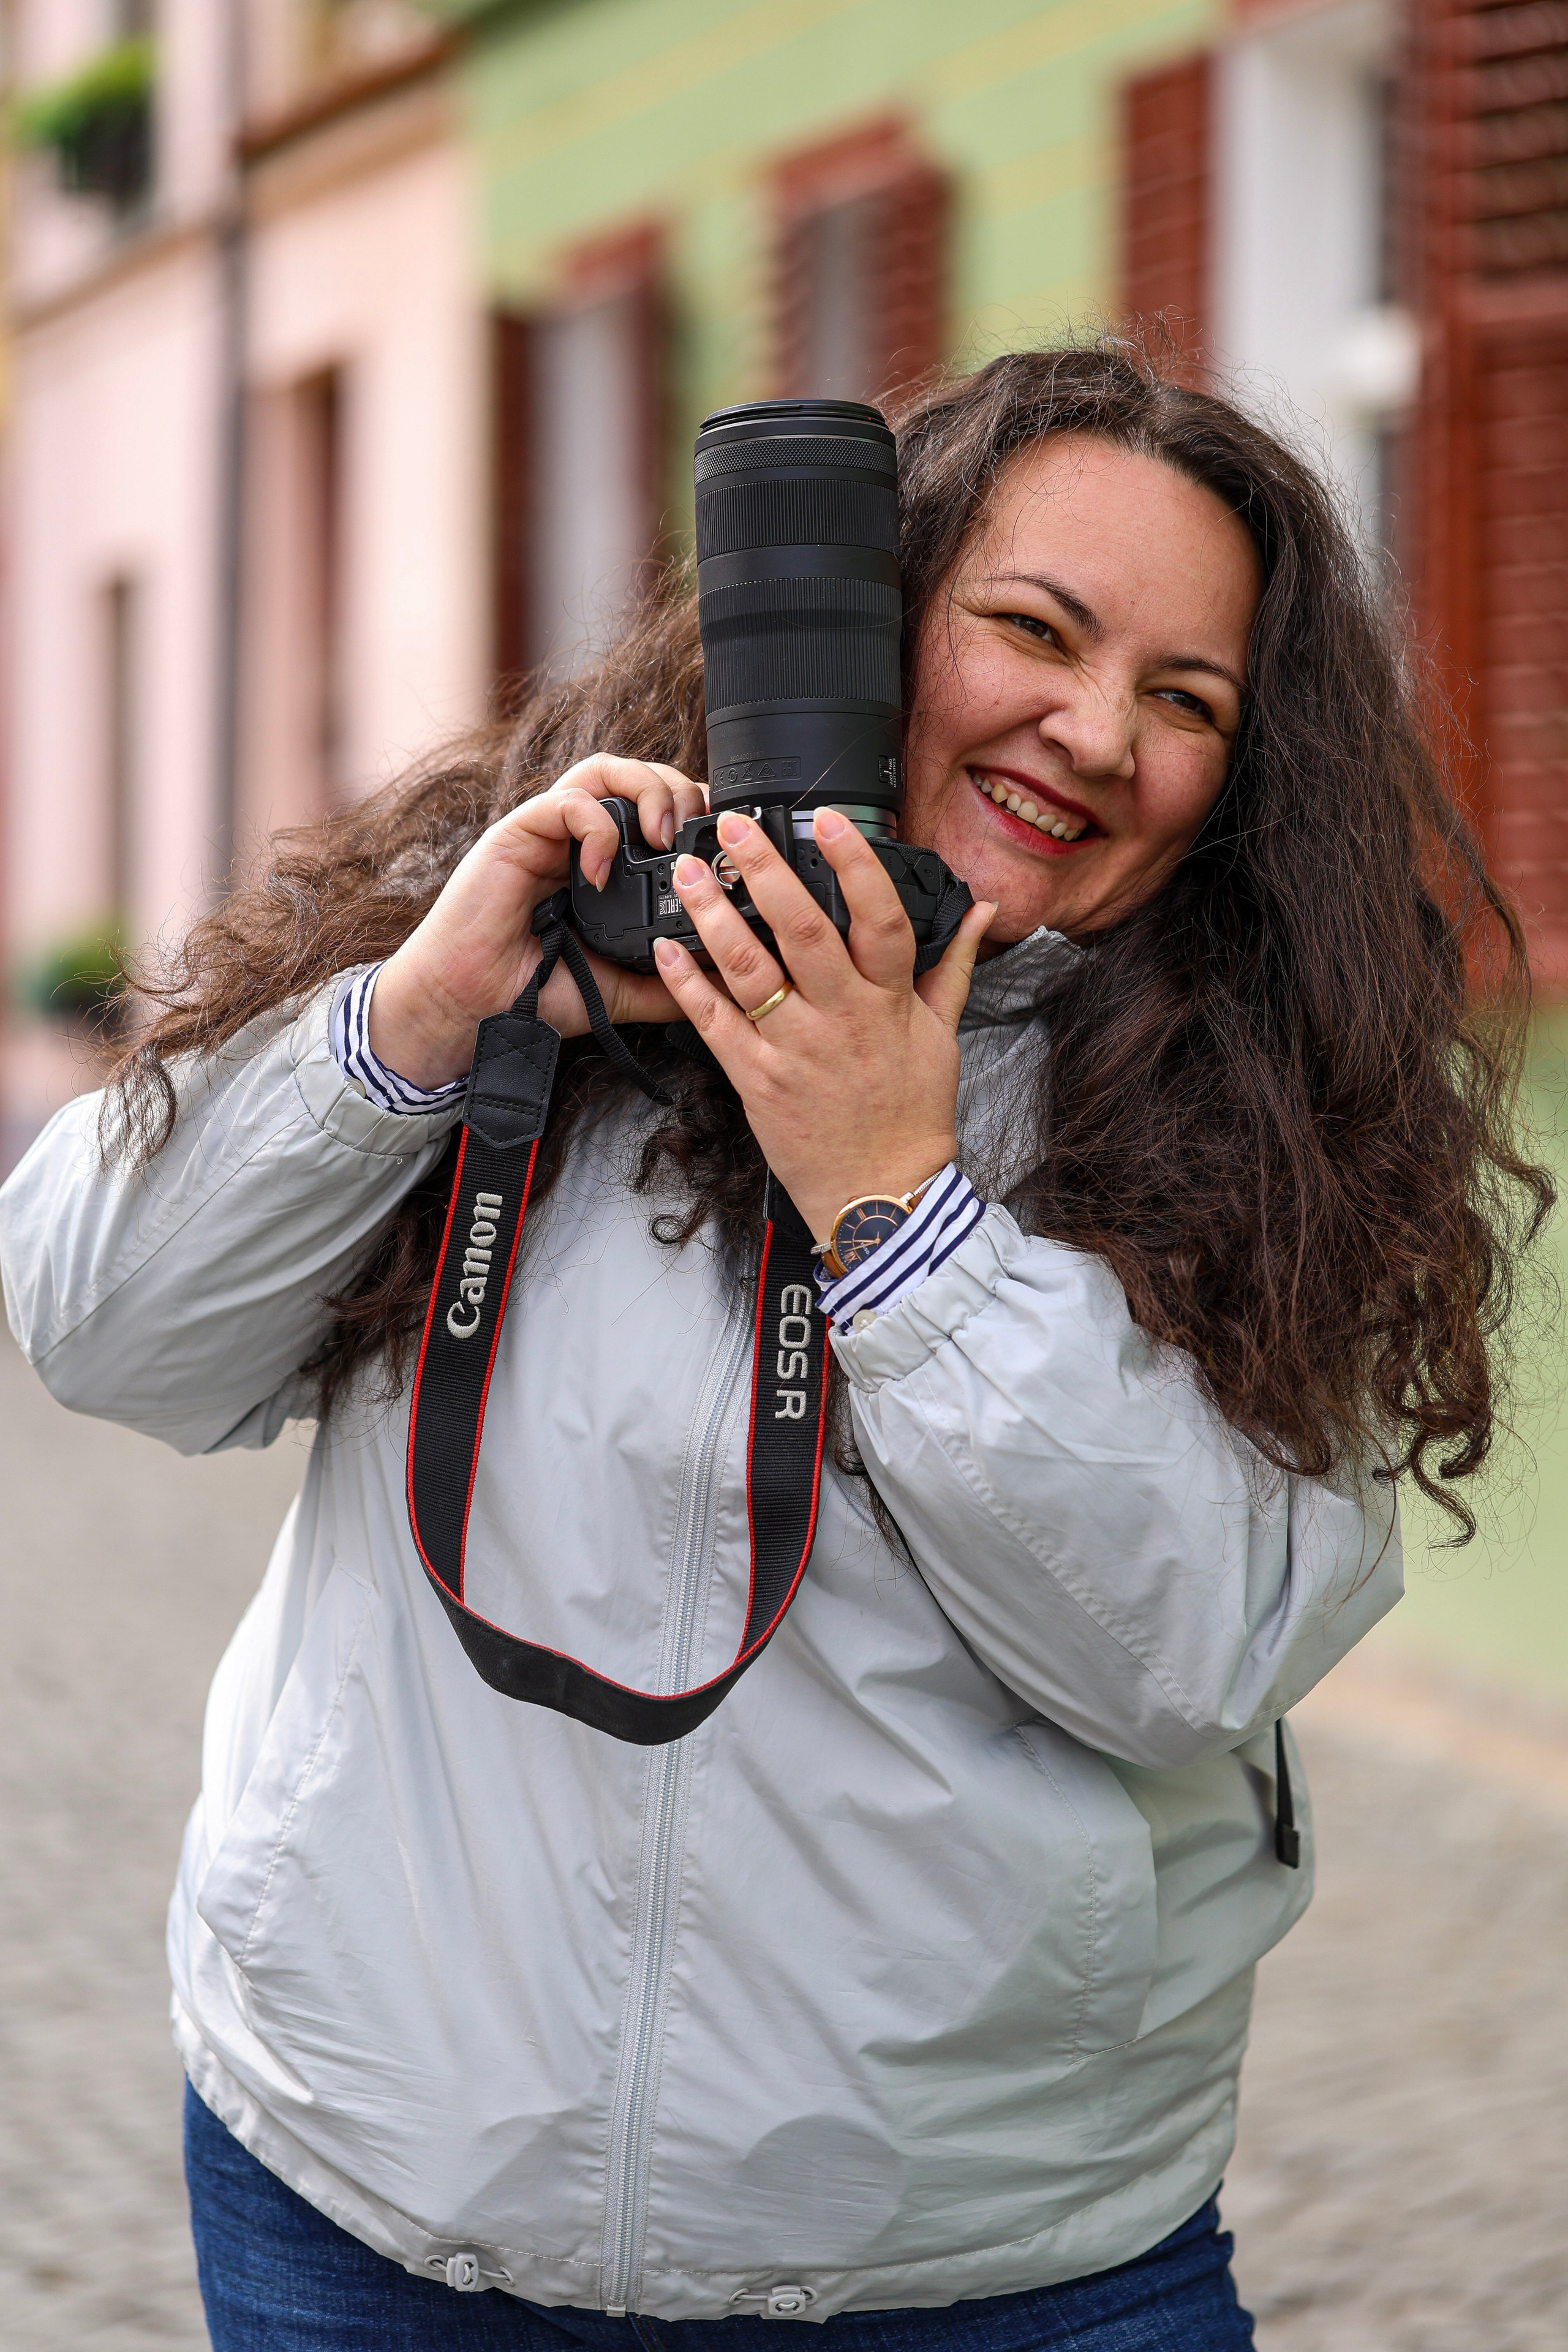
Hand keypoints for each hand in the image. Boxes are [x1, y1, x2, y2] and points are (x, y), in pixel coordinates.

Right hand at [368, 757, 705, 1087]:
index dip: (693, 811)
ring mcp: (546, 832)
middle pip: (637, 775)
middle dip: (678, 791)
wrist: (469, 1008)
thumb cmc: (532, 991)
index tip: (721, 846)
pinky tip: (599, 873)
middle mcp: (576, 838)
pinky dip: (595, 829)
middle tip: (696, 836)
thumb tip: (728, 978)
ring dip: (646, 790)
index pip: (656, 807)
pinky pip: (566, 802)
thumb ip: (670, 978)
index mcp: (602, 863)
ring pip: (605, 770)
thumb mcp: (620, 987)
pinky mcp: (516, 834)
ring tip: (662, 837)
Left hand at [651, 809, 994, 1239]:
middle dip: (764, 871)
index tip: (827, 820)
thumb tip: (979, 911)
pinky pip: (714, 1023)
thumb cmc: (911, 1114)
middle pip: (802, 930)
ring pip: (749, 969)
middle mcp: (842, 1018)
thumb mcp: (943, 1034)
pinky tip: (666, 948)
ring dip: (712, 916)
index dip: (854, 864)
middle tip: (733, 827)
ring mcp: (796, 1048)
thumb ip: (953, 966)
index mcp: (889, 1000)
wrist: (881, 1194)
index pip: (878, 918)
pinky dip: (687, 984)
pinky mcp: (757, 1079)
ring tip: (688, 873)